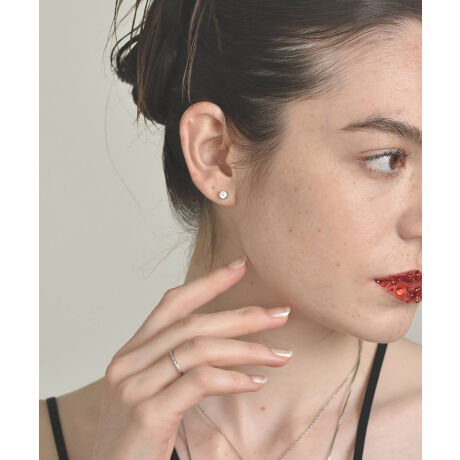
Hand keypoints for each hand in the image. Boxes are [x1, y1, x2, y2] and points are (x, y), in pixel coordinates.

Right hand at [90, 256, 291, 459]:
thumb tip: (224, 341)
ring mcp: (134, 386)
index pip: (173, 303)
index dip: (208, 282)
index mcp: (132, 352)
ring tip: (280, 355)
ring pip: (200, 349)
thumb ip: (176, 363)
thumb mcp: (153, 390)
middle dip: (242, 316)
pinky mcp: (147, 413)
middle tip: (281, 314)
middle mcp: (129, 362)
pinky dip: (233, 378)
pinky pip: (200, 381)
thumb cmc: (138, 437)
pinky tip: (255, 381)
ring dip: (247, 349)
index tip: (240, 266)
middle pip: (193, 323)